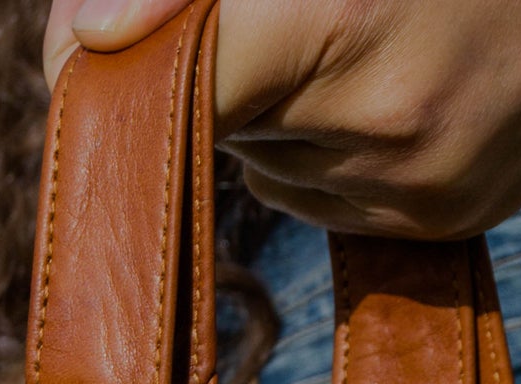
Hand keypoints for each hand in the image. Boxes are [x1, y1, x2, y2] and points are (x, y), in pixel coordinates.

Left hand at [44, 0, 520, 236]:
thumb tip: (90, 31)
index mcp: (336, 20)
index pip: (175, 86)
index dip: (112, 74)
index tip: (89, 54)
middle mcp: (372, 123)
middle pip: (208, 126)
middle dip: (207, 70)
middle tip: (275, 15)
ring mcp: (406, 189)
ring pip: (258, 166)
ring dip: (268, 110)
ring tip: (353, 38)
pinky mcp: (431, 224)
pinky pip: (315, 196)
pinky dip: (319, 148)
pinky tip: (384, 87)